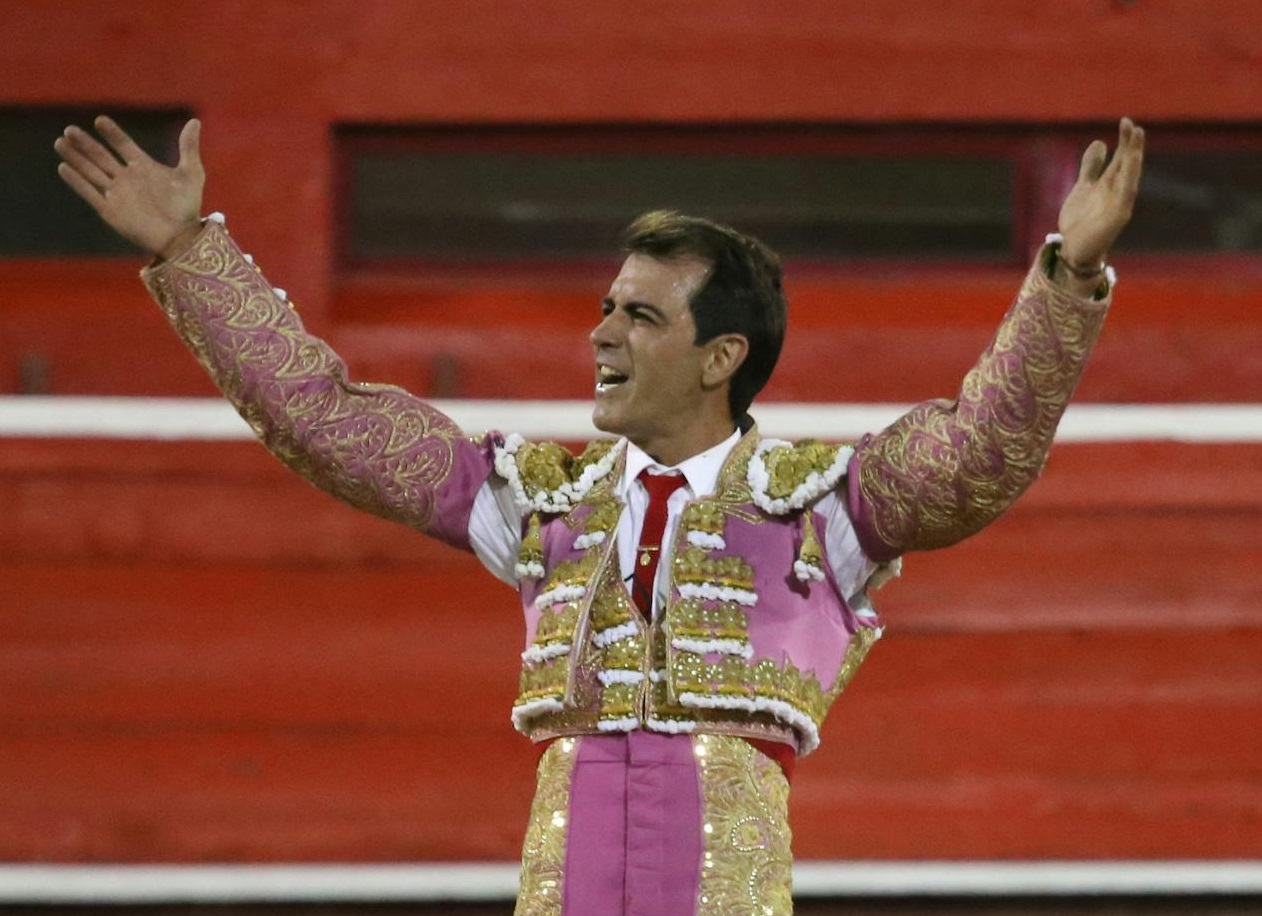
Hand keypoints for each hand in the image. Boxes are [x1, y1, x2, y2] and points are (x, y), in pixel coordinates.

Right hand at [54, 116, 204, 258]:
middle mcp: (127, 179)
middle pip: (101, 156)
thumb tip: (194, 121)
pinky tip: (63, 168)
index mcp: (144, 168)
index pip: (123, 145)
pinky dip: (76, 181)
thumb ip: (188, 147)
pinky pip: (89, 193)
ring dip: (75, 158)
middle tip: (69, 129)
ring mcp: (117, 194)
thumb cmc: (188, 207)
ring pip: (91, 171)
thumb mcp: (191, 174)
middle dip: (85, 143)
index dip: (112, 133)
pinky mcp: (110, 211)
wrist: (181, 237)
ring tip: (60, 142)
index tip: (100, 121)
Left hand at [1057, 117, 1144, 271]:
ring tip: (1137, 140)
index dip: (1124, 141)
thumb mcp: (1083, 187)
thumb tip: (1100, 142)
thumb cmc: (1080, 220)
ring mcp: (1119, 204)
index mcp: (1110, 184)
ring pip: (1130, 177)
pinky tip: (1130, 167)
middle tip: (1133, 125)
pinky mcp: (1117, 218)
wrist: (1074, 250)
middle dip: (1131, 146)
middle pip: (1127, 164)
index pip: (1120, 158)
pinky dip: (1128, 181)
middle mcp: (1117, 192)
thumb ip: (1092, 167)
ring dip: (1133, 159)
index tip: (1126, 122)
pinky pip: (1125, 196)